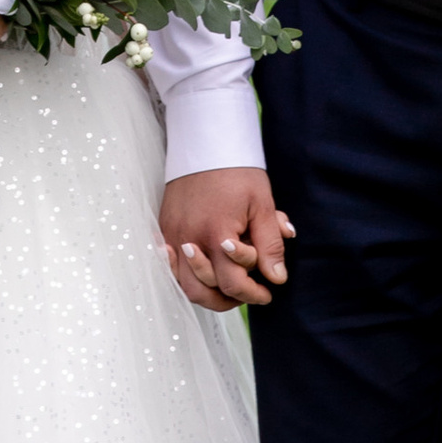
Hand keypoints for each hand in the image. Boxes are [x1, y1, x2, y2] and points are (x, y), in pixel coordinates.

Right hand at [161, 166, 294, 308]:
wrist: (206, 142)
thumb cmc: (237, 171)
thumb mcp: (262, 206)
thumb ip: (269, 245)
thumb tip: (276, 277)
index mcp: (217, 235)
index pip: (232, 284)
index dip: (253, 294)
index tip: (267, 291)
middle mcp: (189, 239)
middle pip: (202, 292)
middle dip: (227, 300)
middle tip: (247, 293)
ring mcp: (173, 234)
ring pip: (183, 283)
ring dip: (207, 290)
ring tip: (228, 284)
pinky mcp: (165, 227)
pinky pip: (171, 265)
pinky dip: (187, 274)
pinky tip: (204, 269)